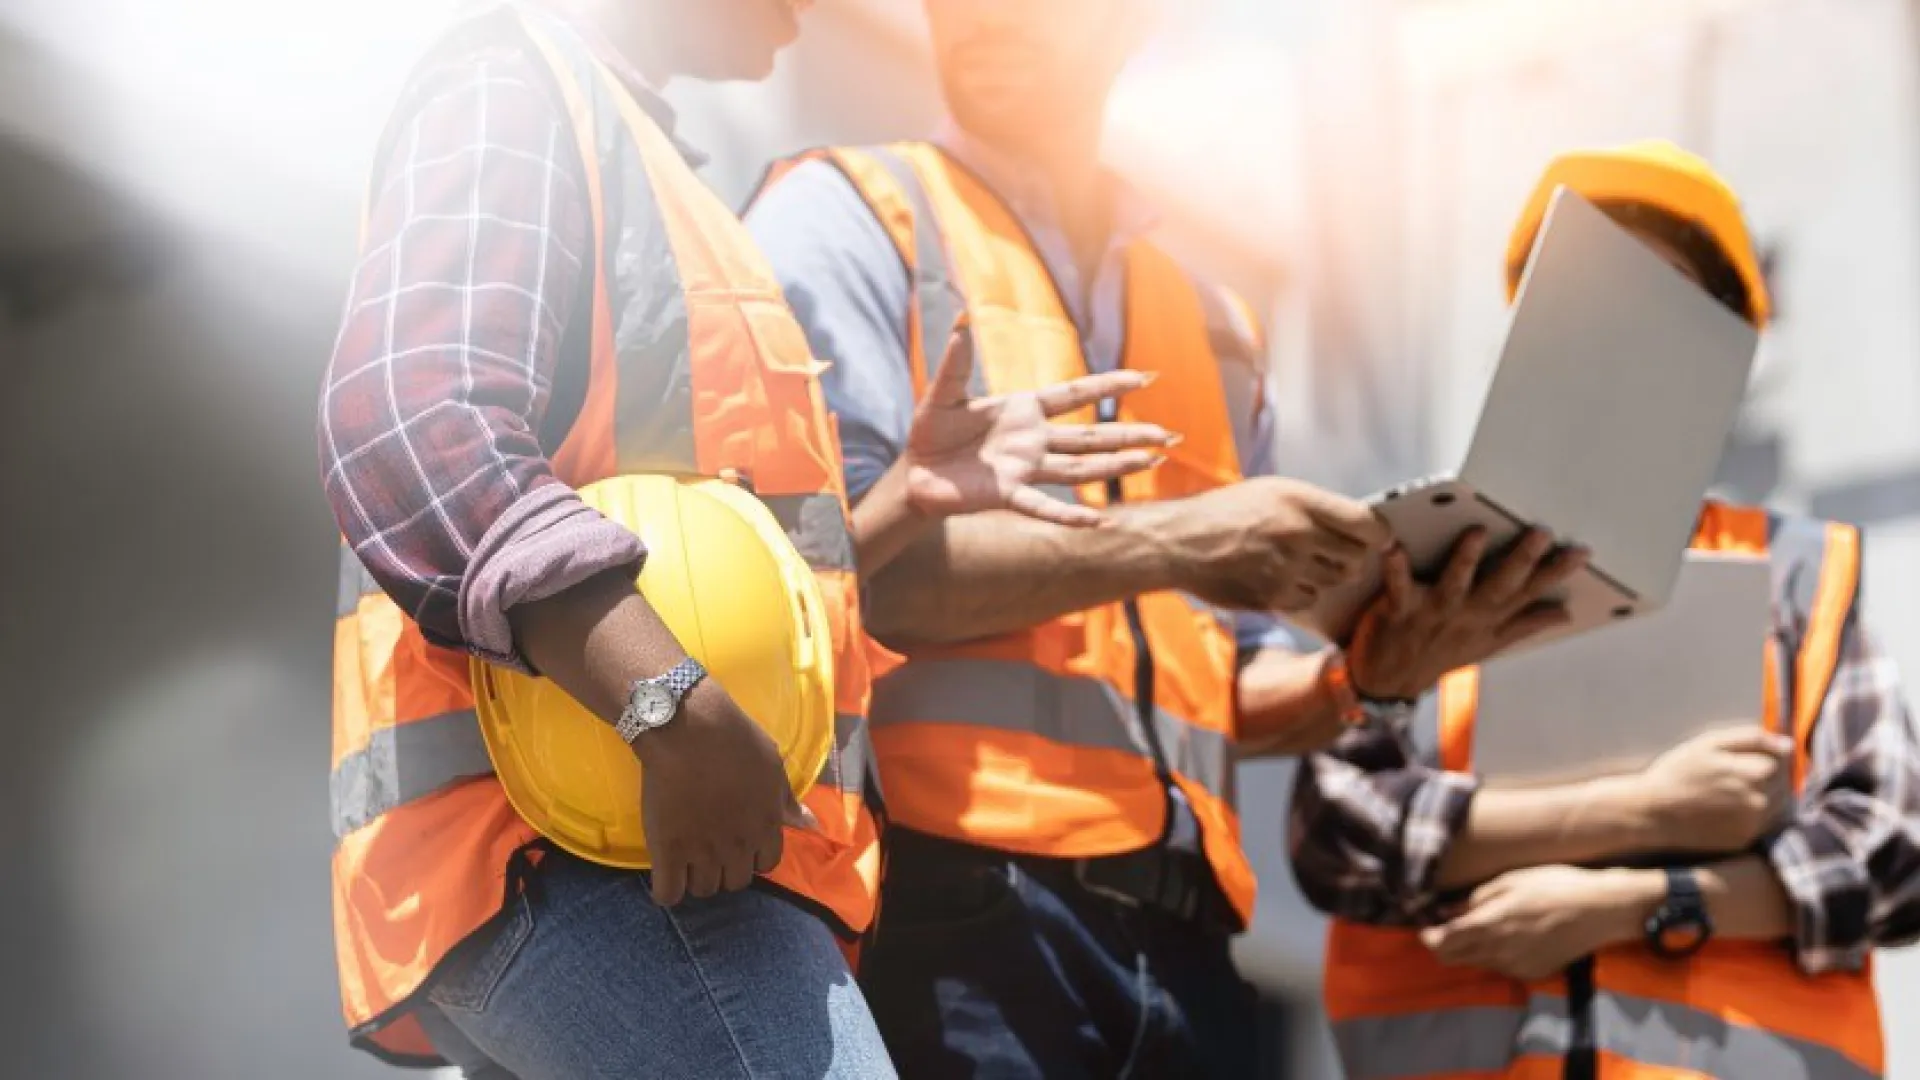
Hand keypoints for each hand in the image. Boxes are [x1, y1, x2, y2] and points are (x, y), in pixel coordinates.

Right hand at [630, 679, 817, 905]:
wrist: (690, 729)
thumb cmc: (736, 740)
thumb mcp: (773, 767)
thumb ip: (788, 801)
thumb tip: (811, 825)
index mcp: (766, 826)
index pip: (767, 864)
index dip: (753, 857)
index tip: (740, 844)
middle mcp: (738, 846)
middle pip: (735, 882)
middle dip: (725, 870)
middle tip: (710, 851)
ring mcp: (702, 851)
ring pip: (704, 890)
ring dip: (697, 878)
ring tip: (687, 860)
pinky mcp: (668, 850)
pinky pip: (668, 893)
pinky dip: (667, 891)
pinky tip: (666, 876)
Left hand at [904, 320, 1177, 527]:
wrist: (914, 473)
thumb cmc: (931, 431)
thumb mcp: (943, 392)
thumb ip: (957, 362)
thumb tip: (961, 320)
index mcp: (1025, 410)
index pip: (1075, 394)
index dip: (1108, 385)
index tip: (1145, 377)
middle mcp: (1033, 440)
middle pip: (1091, 436)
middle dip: (1131, 435)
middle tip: (1171, 435)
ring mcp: (1025, 469)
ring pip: (1080, 468)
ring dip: (1116, 466)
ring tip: (1154, 462)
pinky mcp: (1007, 495)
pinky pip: (1044, 506)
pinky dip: (1070, 515)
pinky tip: (1100, 522)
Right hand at [1171, 477, 1391, 612]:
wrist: (1179, 542)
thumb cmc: (1224, 513)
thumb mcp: (1271, 492)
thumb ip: (1313, 508)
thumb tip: (1355, 526)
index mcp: (1300, 501)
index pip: (1367, 524)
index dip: (1379, 534)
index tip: (1378, 537)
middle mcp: (1298, 534)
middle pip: (1356, 558)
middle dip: (1350, 557)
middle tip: (1333, 552)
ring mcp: (1286, 568)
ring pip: (1334, 581)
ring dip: (1325, 575)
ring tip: (1301, 562)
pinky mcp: (1272, 596)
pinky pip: (1308, 599)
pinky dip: (1302, 593)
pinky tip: (1281, 578)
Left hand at [1347, 528, 1586, 700]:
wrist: (1389, 682)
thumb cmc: (1441, 653)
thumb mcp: (1489, 643)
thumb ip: (1525, 624)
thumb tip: (1566, 613)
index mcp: (1490, 619)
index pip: (1531, 593)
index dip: (1557, 573)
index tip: (1582, 551)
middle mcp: (1467, 615)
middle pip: (1500, 586)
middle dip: (1522, 560)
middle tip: (1542, 533)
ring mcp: (1434, 613)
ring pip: (1454, 584)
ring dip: (1466, 559)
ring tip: (1478, 532)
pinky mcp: (1400, 611)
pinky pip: (1398, 588)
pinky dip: (1395, 568)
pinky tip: (1394, 547)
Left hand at [1420, 866, 1647, 980]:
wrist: (1601, 910)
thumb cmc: (1554, 885)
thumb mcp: (1509, 882)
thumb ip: (1473, 900)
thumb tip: (1443, 912)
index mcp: (1489, 925)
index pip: (1441, 944)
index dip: (1428, 936)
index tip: (1426, 924)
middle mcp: (1498, 952)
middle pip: (1453, 959)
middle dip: (1443, 945)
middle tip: (1446, 926)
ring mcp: (1516, 967)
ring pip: (1477, 964)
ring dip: (1469, 949)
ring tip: (1480, 925)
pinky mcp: (1533, 974)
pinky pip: (1501, 968)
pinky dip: (1494, 955)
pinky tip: (1508, 936)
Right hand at [1631, 726, 1792, 852]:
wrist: (1653, 812)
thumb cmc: (1678, 772)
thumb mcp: (1709, 743)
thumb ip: (1751, 738)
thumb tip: (1788, 745)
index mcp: (1755, 773)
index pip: (1781, 761)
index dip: (1764, 756)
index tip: (1743, 758)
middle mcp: (1760, 801)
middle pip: (1782, 783)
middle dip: (1765, 776)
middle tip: (1734, 774)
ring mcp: (1754, 824)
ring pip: (1777, 804)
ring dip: (1764, 795)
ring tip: (1732, 791)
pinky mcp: (1745, 840)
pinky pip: (1763, 823)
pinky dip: (1753, 814)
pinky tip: (1728, 808)